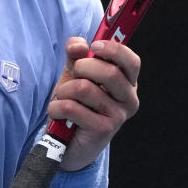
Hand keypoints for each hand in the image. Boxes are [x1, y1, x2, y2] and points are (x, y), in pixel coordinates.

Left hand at [48, 37, 140, 170]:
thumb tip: (77, 44)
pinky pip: (72, 107)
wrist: (67, 143)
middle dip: (81, 68)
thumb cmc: (76, 106)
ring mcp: (118, 116)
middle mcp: (128, 99)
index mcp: (127, 83)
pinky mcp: (102, 130)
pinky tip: (58, 114)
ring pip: (84, 88)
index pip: (131, 62)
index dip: (114, 50)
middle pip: (109, 72)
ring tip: (62, 99)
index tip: (94, 46)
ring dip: (64, 91)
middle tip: (73, 77)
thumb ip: (76, 56)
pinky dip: (56, 108)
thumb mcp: (75, 76)